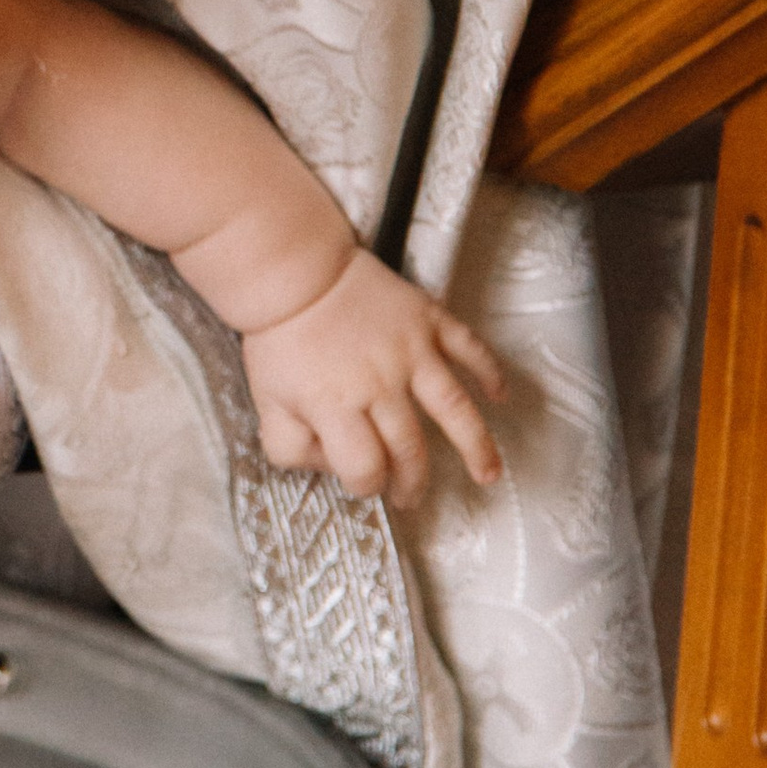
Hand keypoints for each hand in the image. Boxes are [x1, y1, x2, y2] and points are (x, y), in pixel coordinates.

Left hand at [239, 249, 505, 507]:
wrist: (295, 272)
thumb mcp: (266, 404)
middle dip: (412, 481)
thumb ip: (291, 447)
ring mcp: (409, 351)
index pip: (365, 468)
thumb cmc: (280, 338)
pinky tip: (500, 395)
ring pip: (454, 408)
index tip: (364, 481)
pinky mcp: (426, 320)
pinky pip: (468, 349)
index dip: (366, 485)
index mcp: (334, 407)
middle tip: (411, 495)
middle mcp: (378, 384)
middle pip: (409, 449)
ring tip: (489, 474)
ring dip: (476, 446)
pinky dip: (489, 372)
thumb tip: (331, 466)